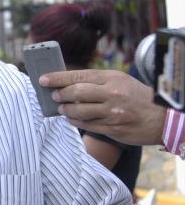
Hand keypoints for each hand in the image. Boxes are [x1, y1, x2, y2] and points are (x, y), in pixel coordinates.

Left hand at [39, 69, 164, 144]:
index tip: (43, 79)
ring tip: (62, 108)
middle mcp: (112, 94)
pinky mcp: (112, 128)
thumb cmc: (136, 96)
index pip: (79, 75)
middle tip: (53, 95)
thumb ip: (95, 81)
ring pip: (79, 111)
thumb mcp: (119, 81)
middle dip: (60, 94)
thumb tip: (66, 83)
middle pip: (76, 92)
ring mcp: (112, 113)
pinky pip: (86, 125)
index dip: (58, 78)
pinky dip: (75, 121)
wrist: (161, 118)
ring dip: (66, 109)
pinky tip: (71, 118)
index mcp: (112, 78)